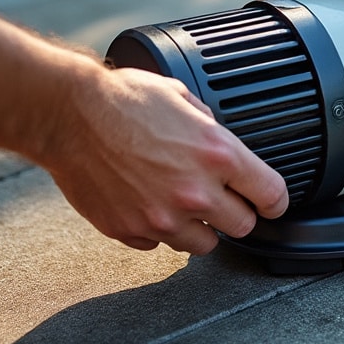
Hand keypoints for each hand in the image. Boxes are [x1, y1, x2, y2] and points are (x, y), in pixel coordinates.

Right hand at [44, 66, 288, 254]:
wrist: (69, 115)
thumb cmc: (124, 100)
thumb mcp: (184, 99)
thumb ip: (212, 130)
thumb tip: (222, 145)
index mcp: (218, 155)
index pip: (271, 195)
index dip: (274, 200)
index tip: (270, 201)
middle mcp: (195, 192)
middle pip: (242, 227)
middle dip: (236, 213)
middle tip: (222, 199)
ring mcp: (162, 217)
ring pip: (203, 244)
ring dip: (198, 227)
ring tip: (180, 202)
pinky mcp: (130, 230)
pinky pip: (158, 244)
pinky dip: (157, 229)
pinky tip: (147, 203)